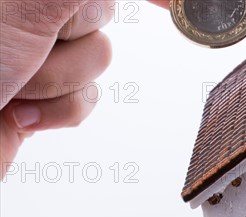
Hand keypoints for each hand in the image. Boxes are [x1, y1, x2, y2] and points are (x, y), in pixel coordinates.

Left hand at [0, 0, 114, 177]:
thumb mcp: (25, 6)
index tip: (166, 3)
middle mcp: (28, 10)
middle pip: (101, 13)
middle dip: (68, 41)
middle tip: (22, 50)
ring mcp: (35, 52)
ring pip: (98, 60)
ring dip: (59, 82)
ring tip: (11, 87)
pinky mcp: (42, 93)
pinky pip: (88, 98)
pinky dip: (60, 111)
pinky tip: (20, 112)